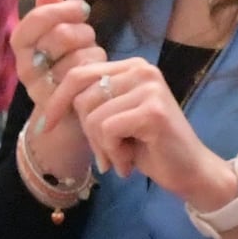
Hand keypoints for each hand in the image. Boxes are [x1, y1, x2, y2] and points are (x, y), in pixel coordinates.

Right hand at [9, 0, 105, 189]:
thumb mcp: (60, 38)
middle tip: (88, 37)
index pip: (35, 20)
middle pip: (61, 37)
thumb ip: (53, 14)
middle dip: (83, 33)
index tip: (82, 9)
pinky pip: (87, 77)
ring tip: (91, 59)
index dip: (60, 11)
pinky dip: (98, 71)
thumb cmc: (68, 66)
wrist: (71, 115)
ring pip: (78, 57)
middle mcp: (25, 67)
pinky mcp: (63, 105)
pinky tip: (98, 74)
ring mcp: (42, 89)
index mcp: (21, 45)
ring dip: (93, 53)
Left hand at [63, 50, 228, 209]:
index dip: (58, 101)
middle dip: (88, 133)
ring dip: (102, 147)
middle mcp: (141, 69)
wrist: (190, 172)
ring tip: (122, 157)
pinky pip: (107, 130)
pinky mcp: (152, 111)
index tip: (48, 126)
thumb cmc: (150, 148)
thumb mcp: (115, 119)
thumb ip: (93, 103)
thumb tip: (51, 104)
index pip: (78, 74)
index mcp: (130, 67)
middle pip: (82, 97)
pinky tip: (130, 161)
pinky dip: (113, 153)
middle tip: (107, 154)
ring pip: (93, 116)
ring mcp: (149, 87)